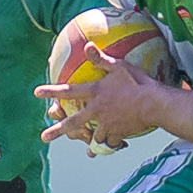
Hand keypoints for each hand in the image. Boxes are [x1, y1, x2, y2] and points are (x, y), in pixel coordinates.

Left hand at [37, 56, 157, 150]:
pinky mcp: (118, 133)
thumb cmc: (138, 82)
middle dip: (57, 131)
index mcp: (95, 93)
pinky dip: (110, 145)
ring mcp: (106, 124)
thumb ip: (101, 59)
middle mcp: (97, 110)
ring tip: (87, 147)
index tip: (37, 92)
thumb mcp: (120, 67)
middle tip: (44, 138)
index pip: (69, 91)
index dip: (52, 91)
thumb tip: (87, 45)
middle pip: (73, 123)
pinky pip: (110, 143)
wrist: (155, 104)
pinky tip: (110, 147)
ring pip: (93, 136)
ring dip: (90, 140)